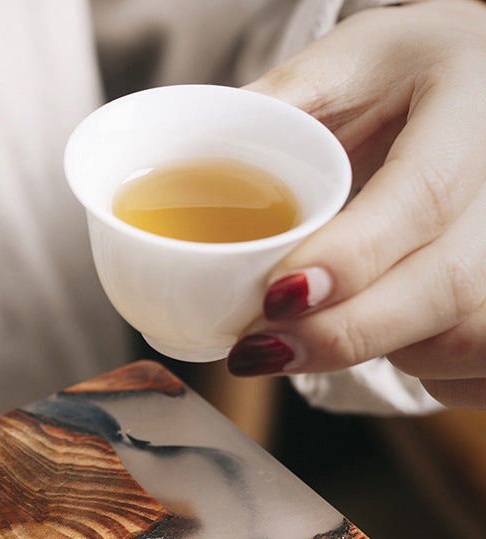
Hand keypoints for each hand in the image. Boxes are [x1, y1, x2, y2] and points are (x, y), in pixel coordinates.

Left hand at [227, 0, 485, 408]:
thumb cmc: (415, 76)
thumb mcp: (350, 61)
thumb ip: (280, 104)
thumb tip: (188, 157)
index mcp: (471, 110)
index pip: (422, 197)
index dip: (351, 259)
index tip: (276, 297)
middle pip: (447, 289)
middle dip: (343, 335)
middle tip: (259, 350)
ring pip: (464, 339)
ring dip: (377, 352)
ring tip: (316, 330)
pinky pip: (477, 367)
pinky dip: (424, 371)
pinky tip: (386, 338)